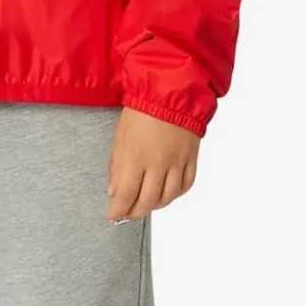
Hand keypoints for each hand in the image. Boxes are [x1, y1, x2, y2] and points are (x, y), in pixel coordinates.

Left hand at [107, 105, 198, 221]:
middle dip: (135, 212)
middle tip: (127, 213)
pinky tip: (166, 192)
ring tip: (145, 204)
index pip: (126, 195)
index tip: (113, 215)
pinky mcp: (192, 157)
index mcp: (137, 156)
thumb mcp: (120, 136)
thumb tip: (114, 191)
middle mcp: (159, 163)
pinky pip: (186, 185)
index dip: (118, 210)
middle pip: (147, 201)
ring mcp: (178, 161)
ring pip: (168, 197)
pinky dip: (175, 194)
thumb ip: (117, 166)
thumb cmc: (142, 109)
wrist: (171, 90)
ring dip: (155, 205)